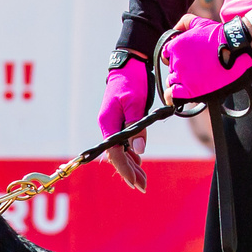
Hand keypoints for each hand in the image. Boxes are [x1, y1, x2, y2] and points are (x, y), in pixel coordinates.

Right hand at [97, 55, 150, 191]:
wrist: (129, 65)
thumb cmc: (132, 81)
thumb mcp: (136, 102)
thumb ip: (137, 126)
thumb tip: (139, 149)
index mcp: (108, 123)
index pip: (115, 153)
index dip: (125, 169)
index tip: (135, 182)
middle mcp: (108, 126)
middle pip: (117, 156)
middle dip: (129, 172)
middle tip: (142, 187)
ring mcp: (113, 125)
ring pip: (121, 151)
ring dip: (131, 165)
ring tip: (143, 180)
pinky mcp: (120, 121)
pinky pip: (124, 143)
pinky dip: (131, 154)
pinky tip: (138, 161)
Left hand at [157, 17, 251, 105]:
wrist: (238, 48)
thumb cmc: (222, 36)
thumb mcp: (201, 22)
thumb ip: (185, 22)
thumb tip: (175, 29)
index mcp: (176, 46)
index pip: (167, 55)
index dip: (175, 58)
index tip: (187, 60)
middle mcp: (176, 61)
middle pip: (171, 70)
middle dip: (181, 71)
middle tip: (198, 71)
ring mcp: (183, 76)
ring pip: (172, 83)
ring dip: (180, 83)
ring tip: (196, 81)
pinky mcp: (191, 89)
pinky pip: (173, 96)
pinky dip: (173, 97)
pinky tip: (179, 96)